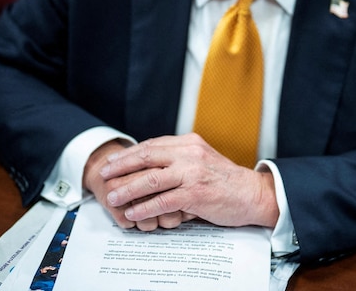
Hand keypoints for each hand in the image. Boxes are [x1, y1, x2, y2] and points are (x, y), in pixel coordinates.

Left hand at [96, 133, 279, 229]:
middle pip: (147, 157)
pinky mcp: (195, 194)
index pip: (152, 145)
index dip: (129, 153)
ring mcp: (192, 173)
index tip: (112, 160)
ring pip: (151, 180)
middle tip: (104, 174)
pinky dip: (145, 208)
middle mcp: (189, 153)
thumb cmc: (225, 180)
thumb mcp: (202, 159)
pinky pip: (163, 201)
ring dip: (128, 189)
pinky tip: (133, 213)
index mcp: (189, 143)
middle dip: (121, 166)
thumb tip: (151, 163)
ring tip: (112, 197)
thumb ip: (180, 157)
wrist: (252, 193)